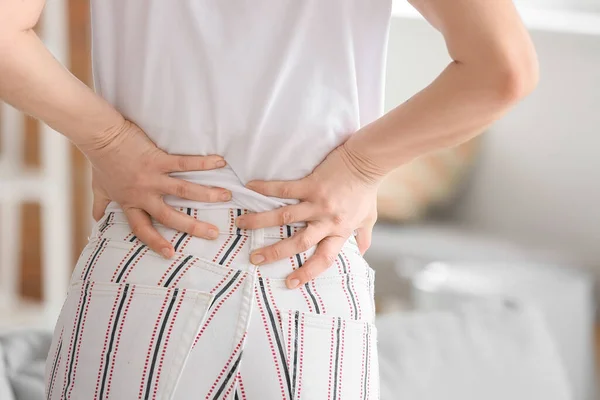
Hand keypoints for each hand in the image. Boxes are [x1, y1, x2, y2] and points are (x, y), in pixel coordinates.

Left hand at [84, 120, 230, 258]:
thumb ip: (101, 205)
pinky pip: (184, 163)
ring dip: (207, 194)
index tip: (171, 254)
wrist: (100, 136)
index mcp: (130, 203)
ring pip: (183, 191)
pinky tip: (220, 163)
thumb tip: (96, 219)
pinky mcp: (158, 159)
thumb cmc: (101, 162)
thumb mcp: (99, 189)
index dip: (156, 243)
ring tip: (226, 196)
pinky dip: (203, 163)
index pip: (142, 229)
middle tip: (214, 233)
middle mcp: (143, 194)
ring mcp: (152, 177)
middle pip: (169, 216)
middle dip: (193, 227)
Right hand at [235, 142, 381, 288]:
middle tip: (254, 259)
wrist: (367, 161)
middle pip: (299, 243)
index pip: (323, 258)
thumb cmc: (366, 190)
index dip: (307, 273)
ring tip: (241, 224)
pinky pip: (284, 189)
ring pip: (284, 217)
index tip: (289, 284)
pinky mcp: (311, 184)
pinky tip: (249, 188)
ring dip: (261, 221)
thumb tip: (361, 254)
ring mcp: (317, 202)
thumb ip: (363, 238)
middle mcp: (327, 221)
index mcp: (339, 232)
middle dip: (275, 253)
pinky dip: (266, 189)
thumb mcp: (369, 219)